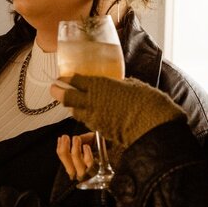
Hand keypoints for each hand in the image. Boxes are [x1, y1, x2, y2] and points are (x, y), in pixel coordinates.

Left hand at [50, 75, 184, 147]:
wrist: (153, 126)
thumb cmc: (147, 101)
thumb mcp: (133, 85)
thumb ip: (119, 84)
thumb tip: (117, 83)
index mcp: (100, 85)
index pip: (76, 80)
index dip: (67, 78)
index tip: (63, 76)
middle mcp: (93, 101)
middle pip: (66, 97)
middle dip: (58, 92)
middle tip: (54, 88)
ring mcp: (95, 118)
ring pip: (75, 112)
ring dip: (72, 107)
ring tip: (71, 103)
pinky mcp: (100, 130)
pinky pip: (87, 122)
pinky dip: (85, 117)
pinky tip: (88, 114)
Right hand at [56, 132, 95, 181]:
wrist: (114, 152)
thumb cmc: (99, 147)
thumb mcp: (88, 140)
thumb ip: (80, 139)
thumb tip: (68, 138)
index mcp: (73, 165)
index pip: (62, 158)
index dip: (60, 147)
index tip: (61, 138)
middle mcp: (78, 172)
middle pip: (66, 163)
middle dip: (64, 150)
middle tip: (66, 137)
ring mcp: (88, 173)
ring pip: (77, 164)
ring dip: (75, 150)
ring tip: (76, 139)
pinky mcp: (97, 171)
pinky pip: (89, 163)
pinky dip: (86, 154)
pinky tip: (86, 146)